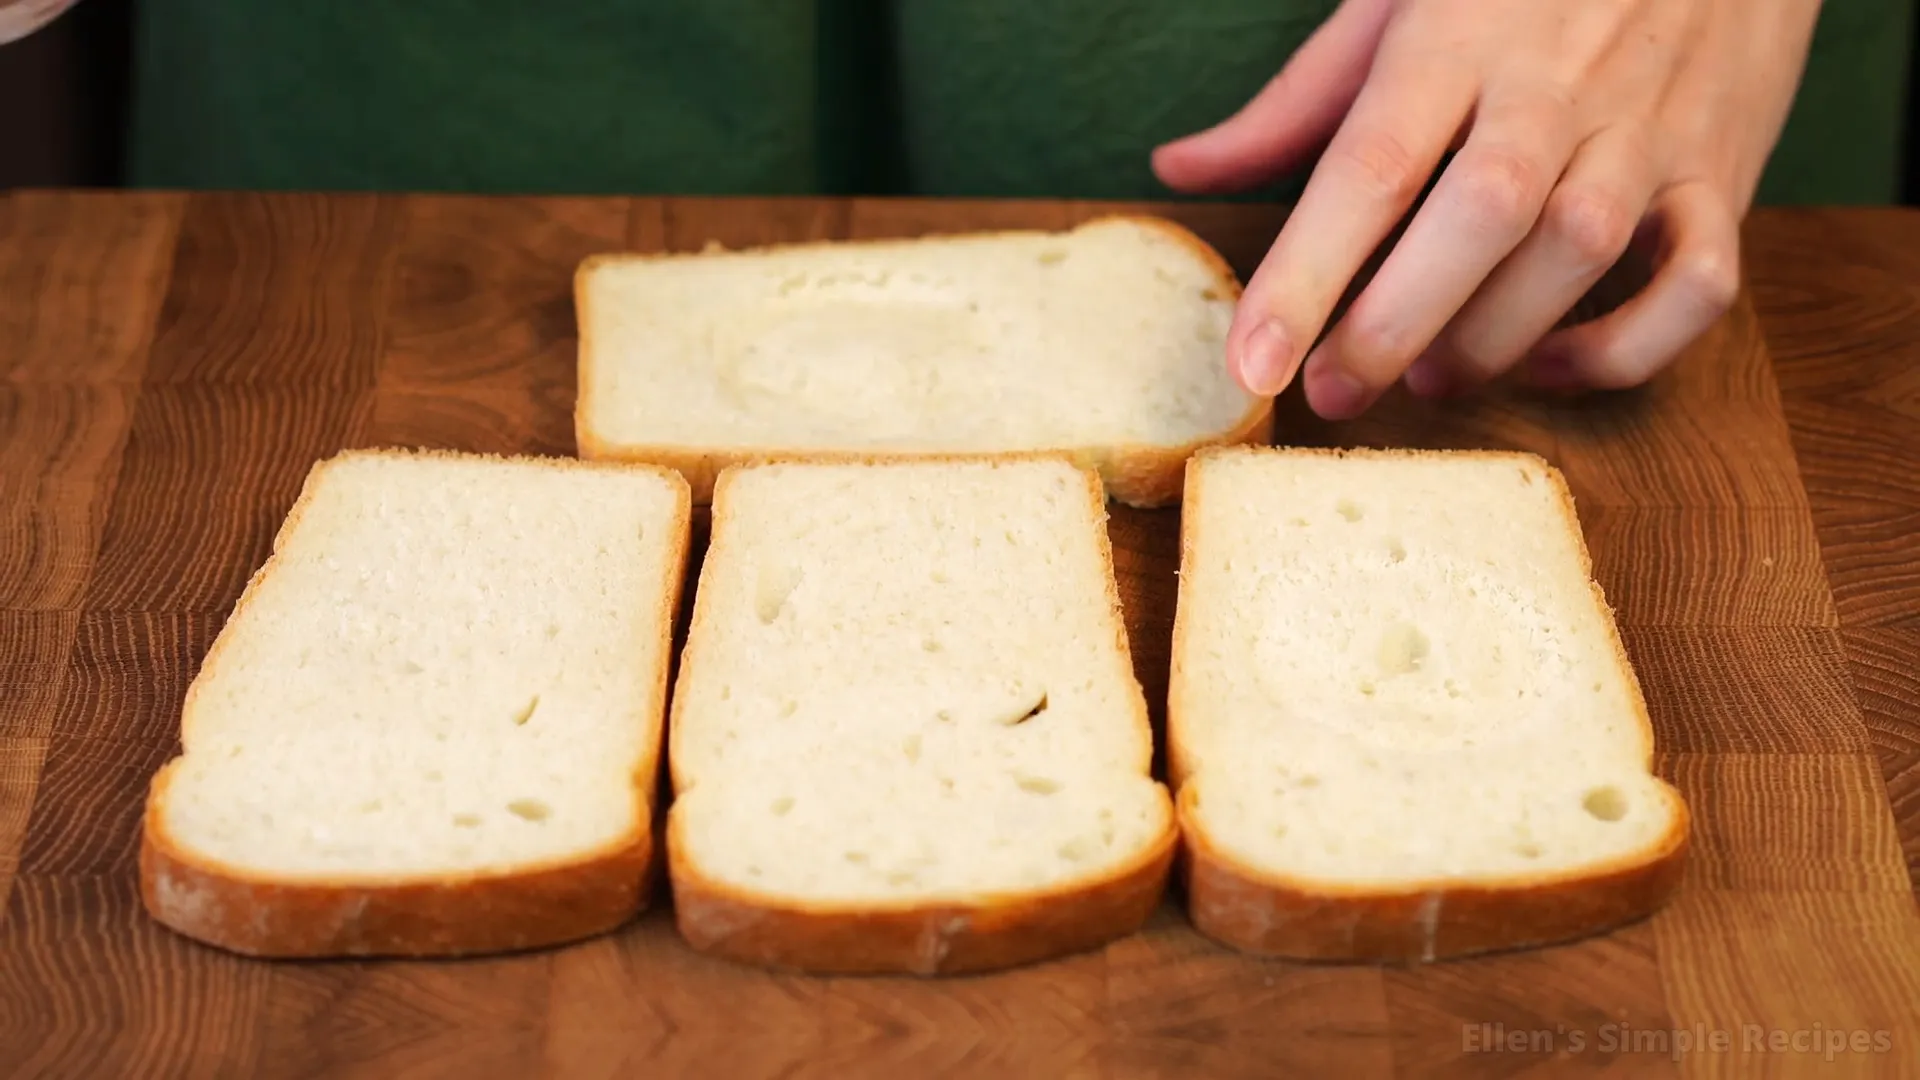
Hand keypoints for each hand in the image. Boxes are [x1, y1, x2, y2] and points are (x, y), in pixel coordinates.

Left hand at [1153, 0, 1821, 417]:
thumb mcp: (1394, 4)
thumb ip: (1293, 100)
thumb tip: (1177, 167)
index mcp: (1457, 37)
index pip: (1371, 166)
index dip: (1306, 276)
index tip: (1251, 363)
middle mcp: (1556, 84)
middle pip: (1480, 216)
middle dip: (1394, 324)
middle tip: (1331, 392)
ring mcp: (1647, 128)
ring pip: (1582, 248)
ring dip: (1496, 339)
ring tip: (1428, 379)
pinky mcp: (1722, 172)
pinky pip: (1700, 281)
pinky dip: (1628, 346)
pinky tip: (1554, 361)